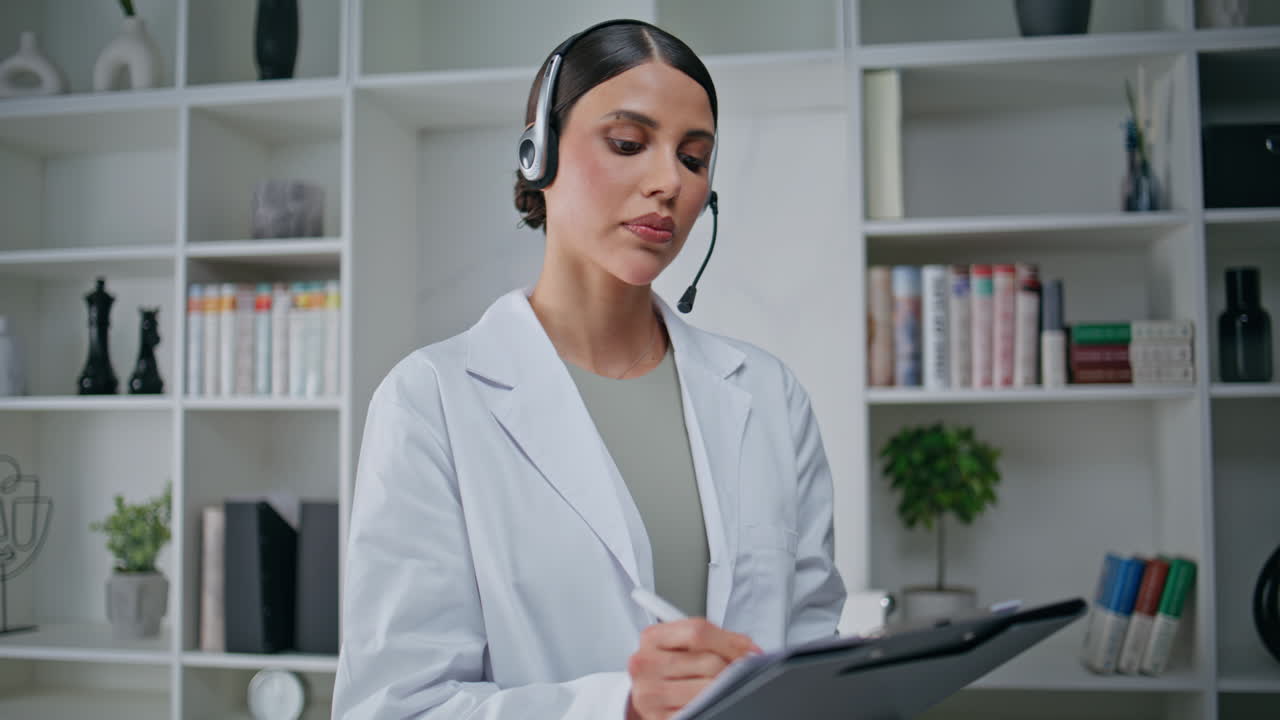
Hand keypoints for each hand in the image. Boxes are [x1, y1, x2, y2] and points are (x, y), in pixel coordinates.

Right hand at [625, 618, 760, 719]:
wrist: (648, 693)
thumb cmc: (671, 667)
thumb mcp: (685, 645)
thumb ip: (718, 639)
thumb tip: (751, 652)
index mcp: (652, 637)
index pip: (698, 631)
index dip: (730, 642)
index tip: (748, 653)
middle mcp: (645, 663)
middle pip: (708, 662)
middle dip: (732, 670)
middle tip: (737, 675)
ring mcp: (649, 693)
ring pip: (708, 690)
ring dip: (724, 691)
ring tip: (724, 689)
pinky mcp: (659, 718)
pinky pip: (700, 712)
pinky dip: (714, 708)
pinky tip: (712, 704)